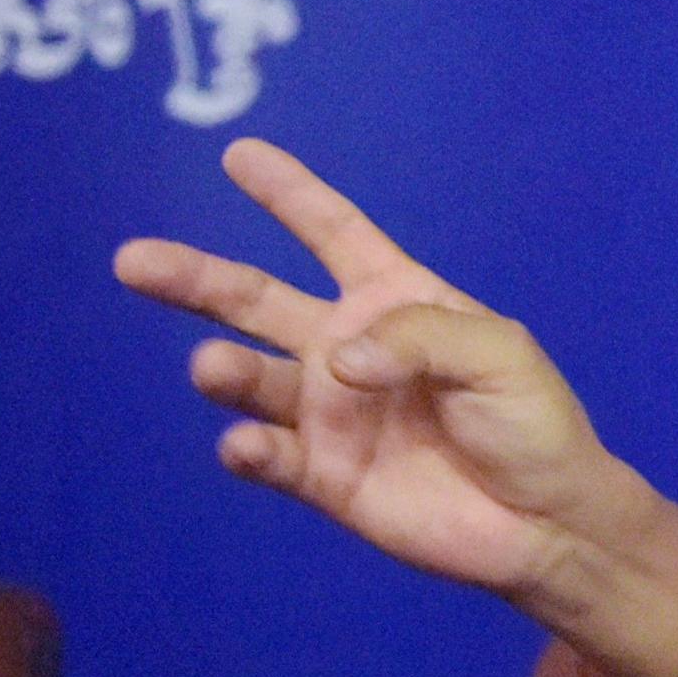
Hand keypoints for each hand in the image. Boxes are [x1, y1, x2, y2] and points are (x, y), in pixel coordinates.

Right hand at [113, 138, 643, 603]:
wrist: (544, 521)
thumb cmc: (531, 422)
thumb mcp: (497, 353)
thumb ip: (419, 337)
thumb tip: (336, 359)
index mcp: (395, 299)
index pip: (332, 233)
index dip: (288, 194)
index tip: (238, 154)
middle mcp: (347, 349)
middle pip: (254, 301)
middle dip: (194, 279)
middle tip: (133, 261)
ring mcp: (328, 414)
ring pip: (252, 379)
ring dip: (226, 373)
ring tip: (211, 369)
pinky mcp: (321, 476)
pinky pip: (268, 455)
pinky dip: (248, 449)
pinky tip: (243, 444)